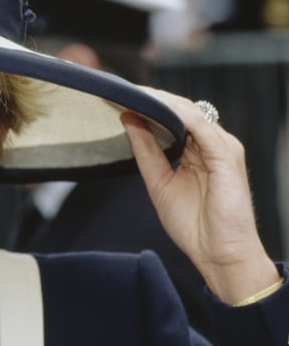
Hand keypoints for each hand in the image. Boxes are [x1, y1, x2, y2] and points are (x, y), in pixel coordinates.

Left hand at [121, 87, 279, 304]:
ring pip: (190, 111)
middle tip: (120, 90)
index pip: (173, 117)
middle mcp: (213, 144)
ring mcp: (222, 147)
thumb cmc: (196, 226)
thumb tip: (128, 118)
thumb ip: (146, 150)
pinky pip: (200, 125)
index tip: (118, 97)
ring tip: (132, 94)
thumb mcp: (159, 182)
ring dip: (160, 101)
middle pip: (181, 109)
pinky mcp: (226, 154)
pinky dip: (176, 114)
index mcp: (200, 150)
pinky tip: (154, 109)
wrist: (220, 256)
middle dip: (151, 97)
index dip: (148, 105)